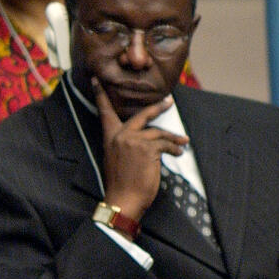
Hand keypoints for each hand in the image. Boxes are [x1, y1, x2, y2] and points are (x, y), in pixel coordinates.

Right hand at [95, 79, 187, 220]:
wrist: (123, 199)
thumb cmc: (120, 184)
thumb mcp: (116, 160)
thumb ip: (125, 146)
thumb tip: (144, 141)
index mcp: (109, 138)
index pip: (105, 112)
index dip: (100, 95)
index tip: (96, 80)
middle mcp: (120, 136)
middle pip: (141, 115)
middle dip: (157, 108)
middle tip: (168, 102)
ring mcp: (133, 141)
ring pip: (158, 132)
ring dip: (173, 138)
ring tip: (182, 141)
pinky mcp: (147, 149)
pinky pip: (166, 144)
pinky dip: (175, 148)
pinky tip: (179, 152)